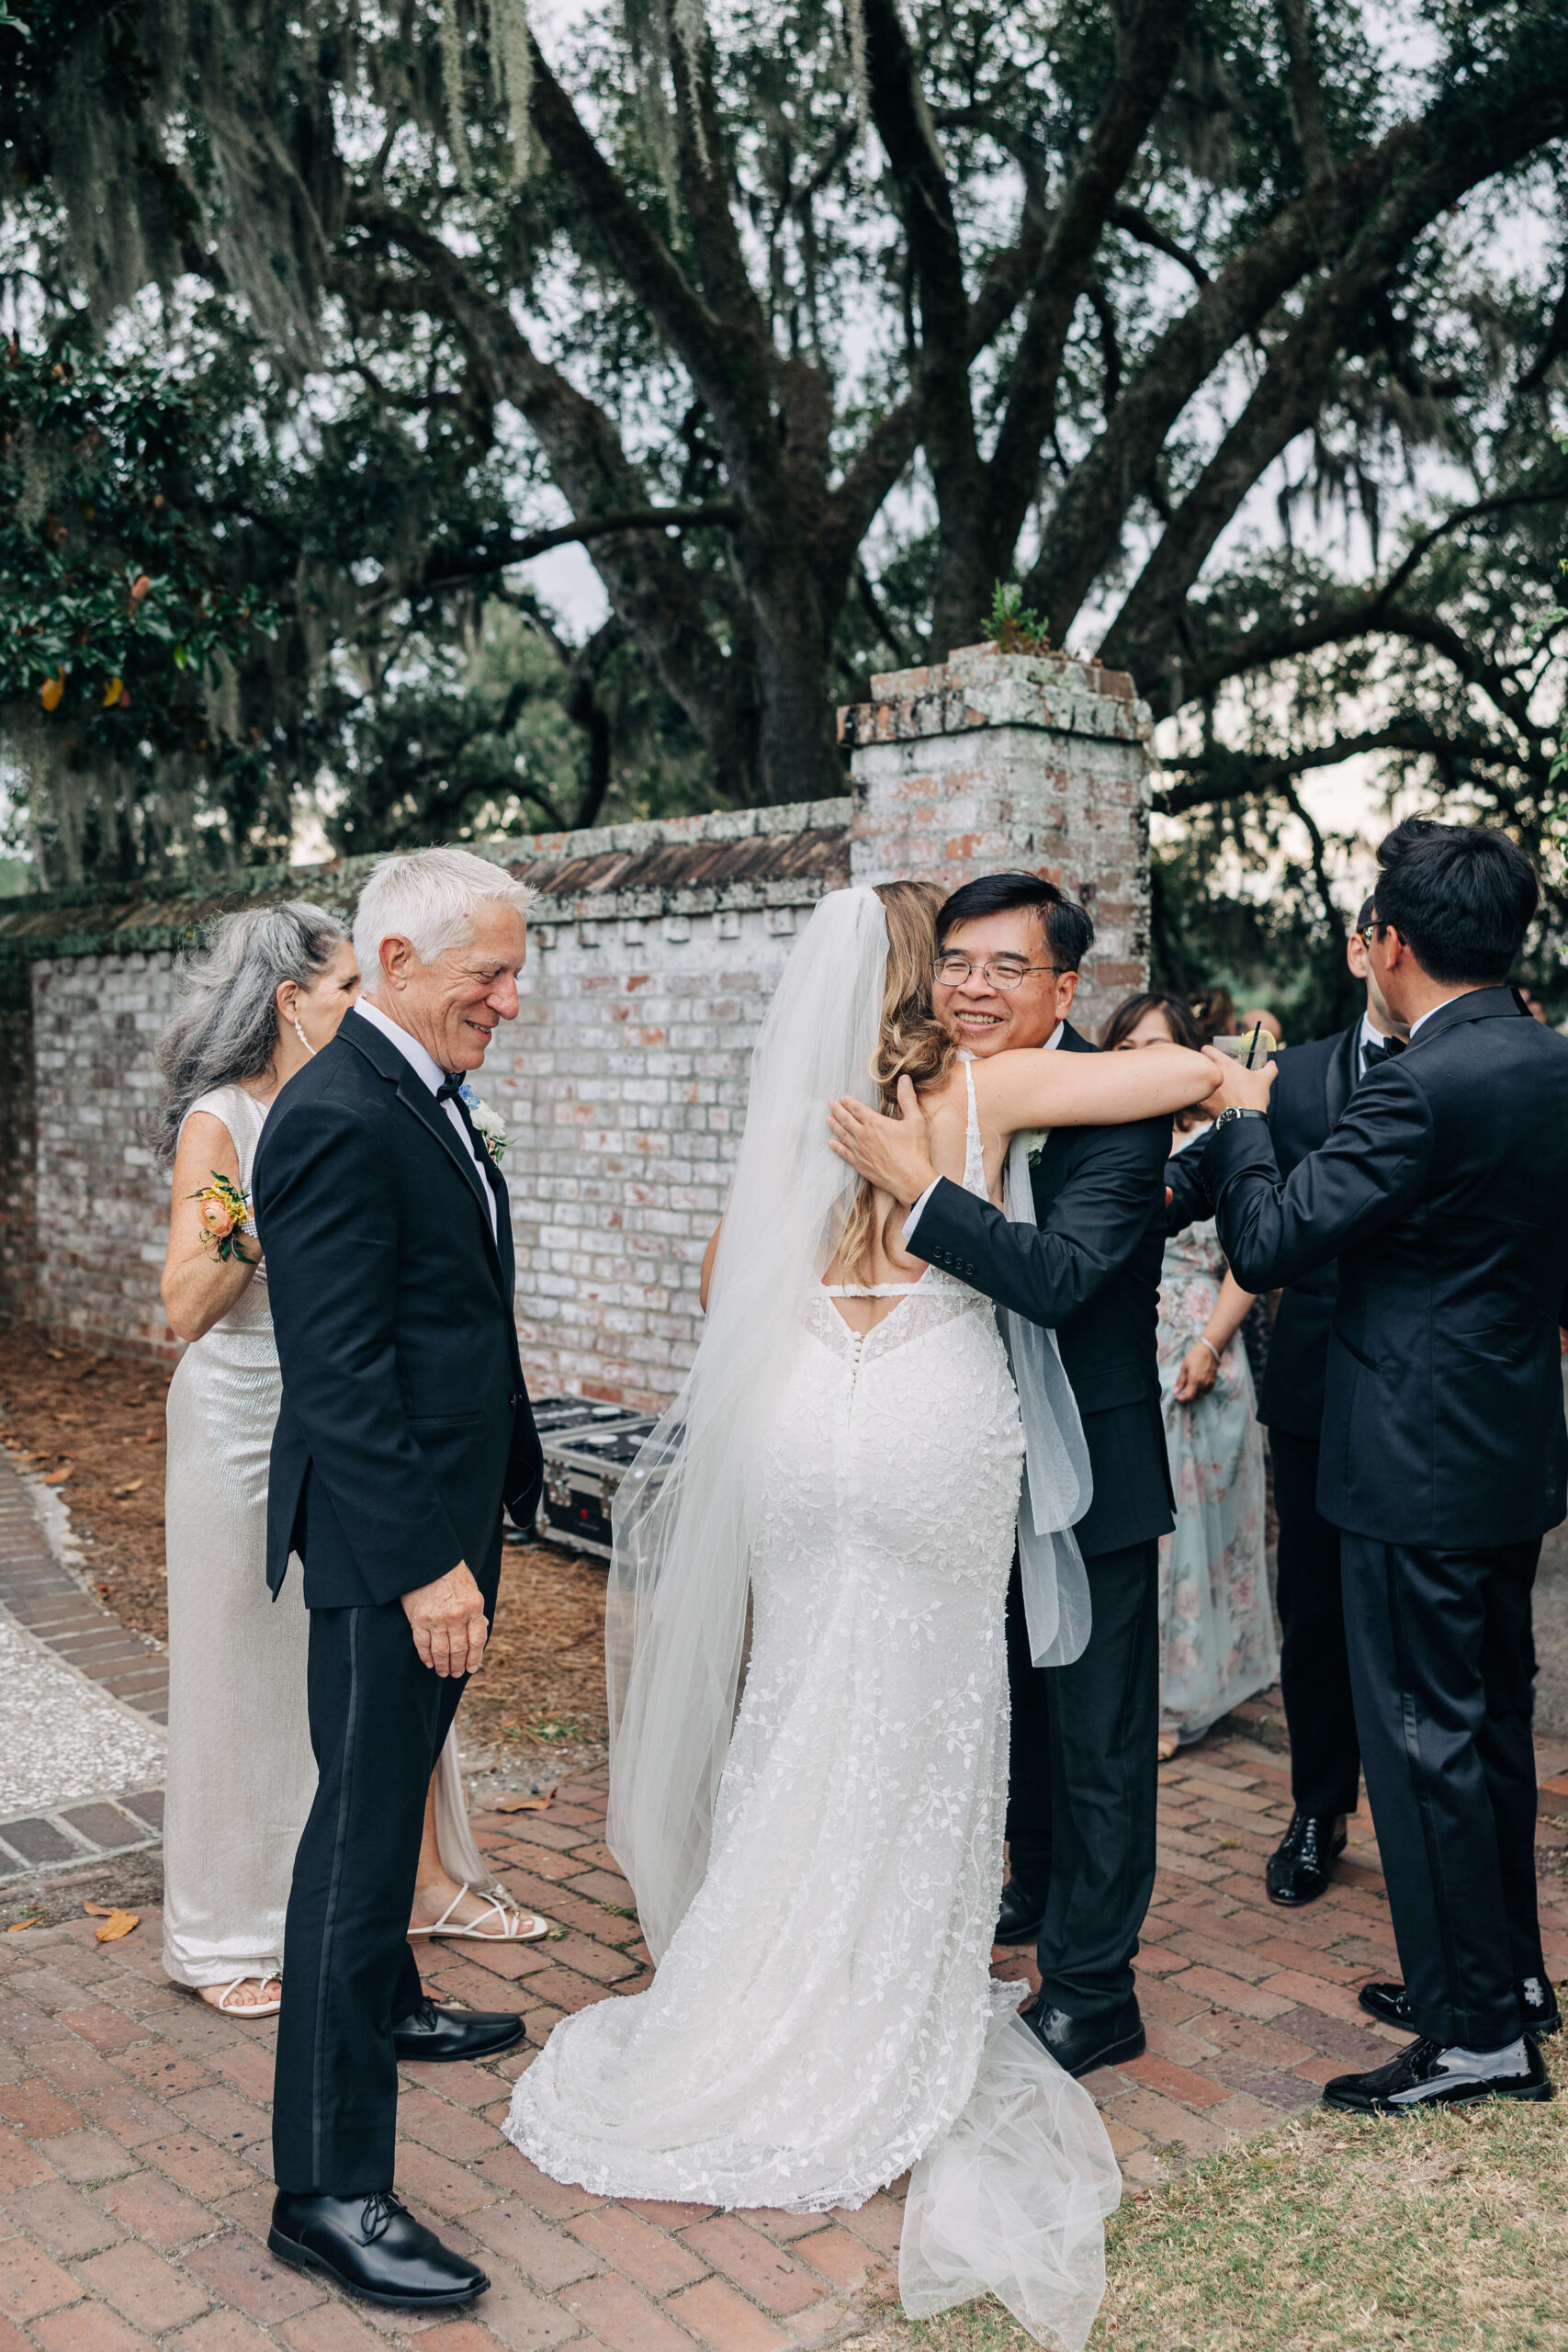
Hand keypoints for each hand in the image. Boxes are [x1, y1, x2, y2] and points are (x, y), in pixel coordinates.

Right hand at [402, 1561, 488, 1676]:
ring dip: (443, 1665)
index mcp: (473, 1607)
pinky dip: (426, 1656)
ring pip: (441, 1651)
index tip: (472, 1668)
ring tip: (444, 1672)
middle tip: (456, 1673)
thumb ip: (475, 1611)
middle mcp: (456, 1615)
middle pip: (459, 1649)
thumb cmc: (451, 1574)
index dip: (475, 1657)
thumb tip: (481, 1629)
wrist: (426, 1561)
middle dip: (458, 1665)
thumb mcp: (471, 1590)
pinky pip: (423, 1644)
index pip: (477, 1640)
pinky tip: (429, 1663)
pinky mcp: (419, 1619)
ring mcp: (436, 1619)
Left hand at [827, 1077, 937, 1209]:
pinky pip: (843, 1152)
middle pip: (846, 1120)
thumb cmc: (914, 1150)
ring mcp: (859, 1151)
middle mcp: (863, 1135)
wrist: (910, 1179)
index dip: (849, 1102)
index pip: (857, 1108)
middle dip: (837, 1110)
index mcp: (875, 1123)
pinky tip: (831, 1143)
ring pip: (842, 1135)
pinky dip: (836, 1146)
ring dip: (834, 1126)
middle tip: (830, 1104)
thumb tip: (905, 1078)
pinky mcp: (859, 1164)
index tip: (842, 1097)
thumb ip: (907, 1099)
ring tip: (827, 1119)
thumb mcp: (915, 1120)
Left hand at [1173, 1339, 1220, 1401]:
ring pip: (1201, 1394)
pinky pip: (1207, 1390)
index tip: (1177, 1396)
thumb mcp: (1184, 1368)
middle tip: (1182, 1388)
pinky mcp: (1214, 1381)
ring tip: (1190, 1383)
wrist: (1209, 1349)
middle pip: (1195, 1397)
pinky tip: (1198, 1382)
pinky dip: (1201, 1389)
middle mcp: (1204, 1384)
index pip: (1189, 1397)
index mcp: (1195, 1381)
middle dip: (1188, 1395)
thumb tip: (1175, 1391)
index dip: (1182, 1399)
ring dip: (1195, 1392)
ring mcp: (1210, 1383)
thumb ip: (1180, 1381)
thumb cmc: (1195, 1356)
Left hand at [1201, 1043, 1275, 1115]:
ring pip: (1198, 1082)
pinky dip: (1204, 1098)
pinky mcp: (1202, 1104)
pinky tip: (1214, 1101)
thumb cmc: (1254, 1097)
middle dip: (1206, 1068)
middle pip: (1200, 1065)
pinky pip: (1199, 1098)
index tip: (1212, 1055)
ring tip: (1215, 1089)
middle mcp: (1212, 1074)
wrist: (1245, 1119)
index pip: (1206, 1049)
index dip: (1209, 1051)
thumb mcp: (1265, 1079)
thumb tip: (1272, 1064)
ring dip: (1204, 1083)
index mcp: (1224, 1064)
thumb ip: (1270, 1068)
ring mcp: (1205, 1089)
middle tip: (1215, 1073)